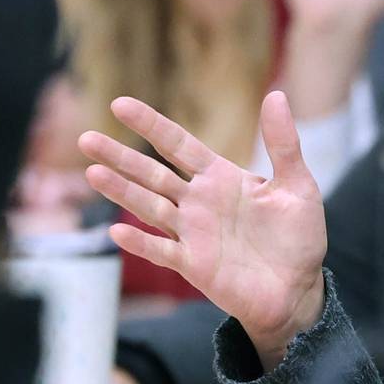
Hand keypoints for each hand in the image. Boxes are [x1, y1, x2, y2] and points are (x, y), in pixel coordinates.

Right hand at [79, 92, 327, 369]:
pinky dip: (141, 243)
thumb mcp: (298, 186)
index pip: (179, 145)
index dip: (151, 125)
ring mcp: (193, 234)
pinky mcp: (194, 265)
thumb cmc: (298, 238)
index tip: (119, 104)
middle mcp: (199, 203)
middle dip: (120, 156)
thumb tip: (277, 95)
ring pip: (149, 207)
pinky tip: (118, 230)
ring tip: (92, 173)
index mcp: (221, 179)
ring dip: (122, 192)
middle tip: (85, 138)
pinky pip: (162, 251)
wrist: (299, 289)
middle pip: (152, 174)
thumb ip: (284, 144)